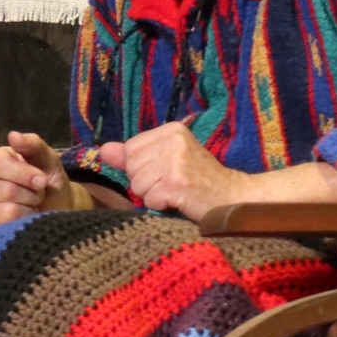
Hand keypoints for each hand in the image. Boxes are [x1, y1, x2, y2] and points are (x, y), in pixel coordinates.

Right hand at [0, 131, 78, 226]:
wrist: (59, 210)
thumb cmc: (50, 181)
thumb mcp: (48, 159)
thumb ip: (33, 145)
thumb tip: (13, 135)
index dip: (24, 173)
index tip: (42, 179)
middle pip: (7, 190)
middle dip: (32, 194)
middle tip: (38, 194)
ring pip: (9, 210)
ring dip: (30, 210)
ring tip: (31, 206)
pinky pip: (6, 228)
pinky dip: (23, 225)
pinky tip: (24, 221)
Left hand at [97, 122, 247, 221]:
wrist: (232, 198)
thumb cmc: (199, 180)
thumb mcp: (167, 160)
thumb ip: (134, 154)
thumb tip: (103, 150)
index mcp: (171, 130)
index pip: (130, 149)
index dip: (142, 167)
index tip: (166, 172)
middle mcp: (174, 140)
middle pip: (131, 168)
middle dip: (146, 183)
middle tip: (173, 184)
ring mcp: (176, 161)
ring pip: (137, 185)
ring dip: (153, 196)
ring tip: (176, 193)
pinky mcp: (177, 183)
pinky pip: (149, 200)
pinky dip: (161, 206)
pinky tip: (180, 201)